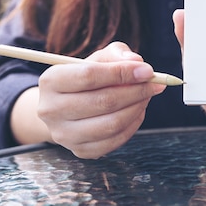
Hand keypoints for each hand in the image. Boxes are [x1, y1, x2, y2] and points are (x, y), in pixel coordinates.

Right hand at [35, 42, 165, 157]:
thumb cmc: (84, 78)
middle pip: (102, 101)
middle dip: (136, 91)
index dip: (121, 72)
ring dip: (137, 108)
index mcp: (51, 80)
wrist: (66, 107)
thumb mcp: (97, 58)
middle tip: (154, 84)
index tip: (147, 70)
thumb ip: (116, 54)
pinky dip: (133, 125)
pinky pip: (115, 141)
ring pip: (111, 124)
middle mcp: (51, 110)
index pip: (89, 75)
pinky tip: (137, 111)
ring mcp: (64, 135)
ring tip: (146, 96)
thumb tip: (137, 62)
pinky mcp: (80, 151)